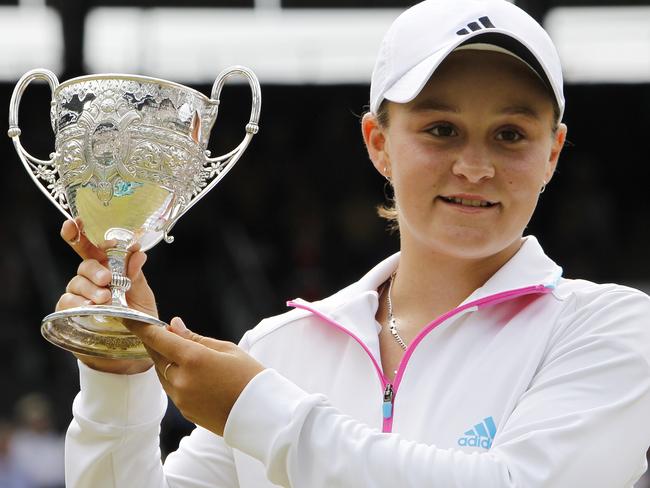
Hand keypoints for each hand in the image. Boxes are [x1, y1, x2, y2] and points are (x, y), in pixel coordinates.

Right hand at [56, 219, 156, 374]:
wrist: (132, 349)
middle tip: (107, 280)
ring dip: (90, 289)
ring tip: (106, 299)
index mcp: (108, 267)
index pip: (92, 246)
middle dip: (94, 269)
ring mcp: (79, 295)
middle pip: (84, 265)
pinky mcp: (70, 312)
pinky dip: (77, 303)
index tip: (75, 222)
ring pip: (76, 283)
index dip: (81, 233)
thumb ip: (136, 274)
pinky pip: (66, 302)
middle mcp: (91, 278)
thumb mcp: (142, 295)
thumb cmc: (138, 317)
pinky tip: (88, 307)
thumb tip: (136, 253)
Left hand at [127, 317, 264, 435]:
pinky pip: (172, 388)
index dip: (142, 327)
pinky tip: (192, 373)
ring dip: (166, 361)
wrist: (262, 414)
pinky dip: (176, 377)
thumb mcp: (227, 349)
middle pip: (157, 356)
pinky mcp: (185, 410)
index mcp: (194, 359)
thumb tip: (174, 325)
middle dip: (157, 343)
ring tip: (182, 353)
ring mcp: (181, 398)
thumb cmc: (250, 377)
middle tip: (163, 332)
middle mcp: (182, 379)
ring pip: (163, 373)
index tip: (130, 318)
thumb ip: (196, 338)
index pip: (158, 339)